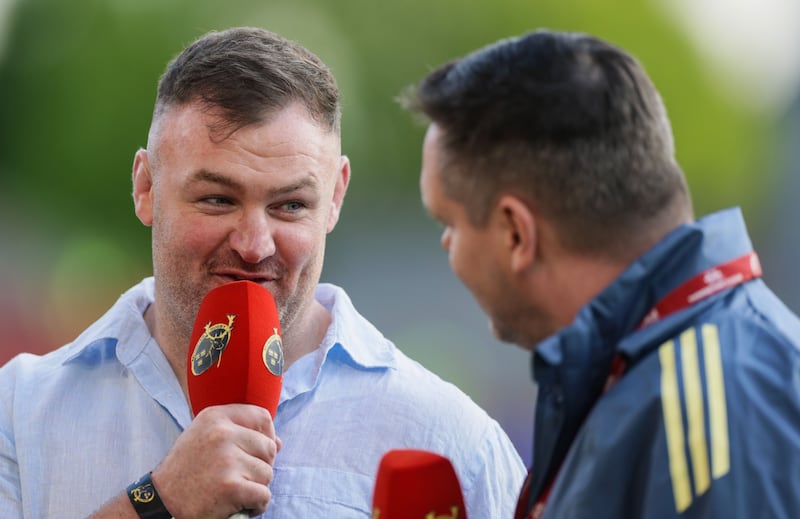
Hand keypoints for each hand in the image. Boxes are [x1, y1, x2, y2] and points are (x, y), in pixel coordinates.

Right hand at [151, 404, 280, 517]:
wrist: (161, 500)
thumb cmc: (187, 468)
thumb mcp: (205, 436)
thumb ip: (239, 432)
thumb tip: (278, 443)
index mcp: (215, 416)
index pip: (262, 417)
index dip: (267, 435)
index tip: (257, 450)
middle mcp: (222, 433)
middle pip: (268, 448)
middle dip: (260, 466)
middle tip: (240, 476)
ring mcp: (227, 460)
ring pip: (268, 473)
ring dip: (256, 486)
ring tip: (234, 490)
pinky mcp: (231, 487)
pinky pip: (264, 495)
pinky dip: (256, 505)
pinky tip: (241, 504)